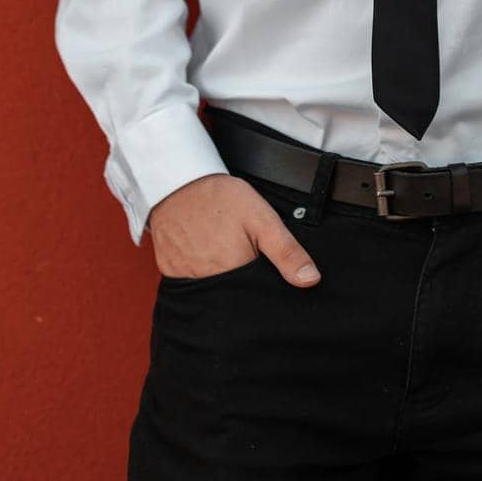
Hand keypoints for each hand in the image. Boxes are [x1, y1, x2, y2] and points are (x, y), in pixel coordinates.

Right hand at [147, 173, 321, 285]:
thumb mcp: (263, 219)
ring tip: (221, 252)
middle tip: (239, 253)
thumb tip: (311, 280)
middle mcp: (209, 284)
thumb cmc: (221, 198)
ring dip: (221, 281)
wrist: (178, 181)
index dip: (264, 289)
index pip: (257, 298)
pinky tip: (204, 256)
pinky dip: (199, 275)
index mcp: (235, 273)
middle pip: (234, 299)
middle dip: (243, 285)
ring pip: (212, 294)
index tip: (263, 272)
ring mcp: (186, 280)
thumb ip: (287, 252)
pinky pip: (190, 285)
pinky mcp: (170, 273)